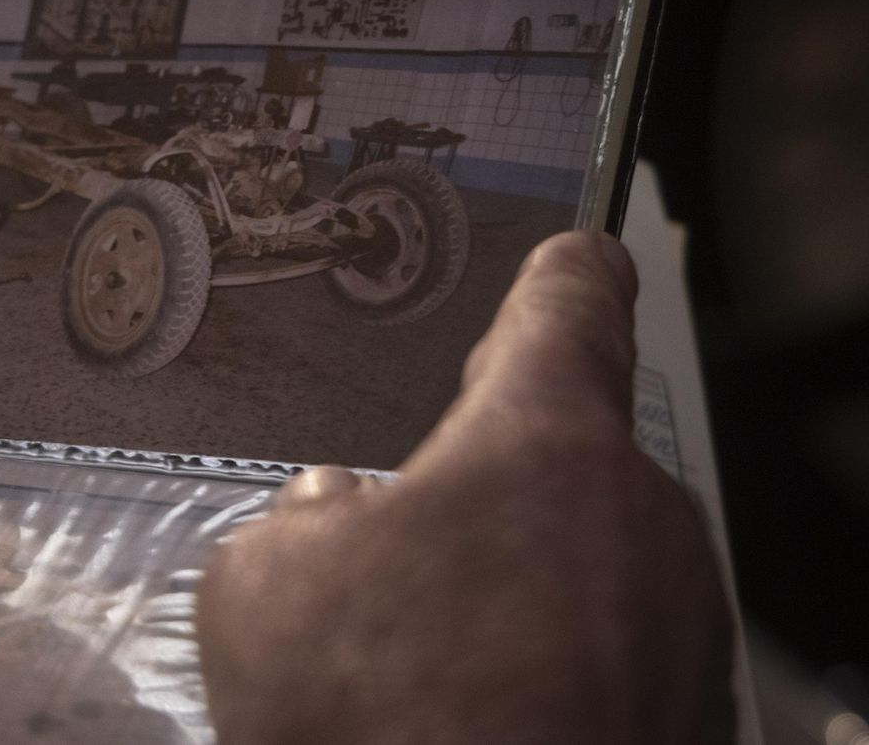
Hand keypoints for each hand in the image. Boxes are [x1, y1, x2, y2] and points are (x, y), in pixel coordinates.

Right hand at [197, 231, 733, 743]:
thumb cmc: (381, 721)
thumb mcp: (260, 587)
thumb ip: (298, 520)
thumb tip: (337, 516)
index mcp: (542, 443)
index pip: (571, 303)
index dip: (557, 272)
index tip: (566, 256)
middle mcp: (641, 517)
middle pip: (562, 460)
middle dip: (486, 495)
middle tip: (399, 564)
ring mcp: (681, 626)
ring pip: (583, 570)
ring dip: (512, 596)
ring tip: (422, 676)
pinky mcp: (693, 716)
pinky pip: (610, 659)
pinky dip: (549, 675)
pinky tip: (470, 721)